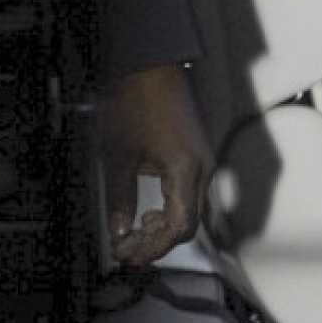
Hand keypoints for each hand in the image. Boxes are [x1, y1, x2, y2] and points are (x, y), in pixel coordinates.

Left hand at [98, 63, 213, 267]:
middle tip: (128, 250)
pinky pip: (190, 194)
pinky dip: (171, 209)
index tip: (130, 256)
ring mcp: (203, 161)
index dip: (155, 248)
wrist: (149, 66)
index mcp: (186, 170)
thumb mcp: (118, 156)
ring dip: (165, 227)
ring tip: (135, 230)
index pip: (179, 227)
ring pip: (191, 211)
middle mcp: (203, 169)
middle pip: (189, 223)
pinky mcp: (197, 155)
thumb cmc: (134, 103)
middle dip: (158, 242)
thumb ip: (120, 198)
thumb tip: (120, 231)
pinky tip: (149, 210)